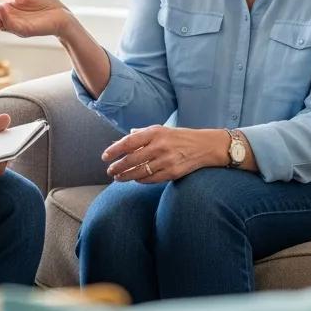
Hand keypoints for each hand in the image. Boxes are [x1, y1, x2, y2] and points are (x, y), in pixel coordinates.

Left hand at [102, 126, 227, 183]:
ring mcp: (167, 160)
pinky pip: (151, 179)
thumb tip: (122, 140)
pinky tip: (135, 179)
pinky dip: (140, 180)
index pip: (129, 142)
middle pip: (131, 159)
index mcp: (156, 132)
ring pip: (139, 172)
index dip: (114, 150)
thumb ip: (142, 134)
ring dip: (126, 176)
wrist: (206, 146)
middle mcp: (160, 145)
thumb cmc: (181, 137)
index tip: (105, 156)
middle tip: (109, 170)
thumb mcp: (162, 130)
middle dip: (117, 166)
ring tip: (118, 177)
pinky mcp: (173, 172)